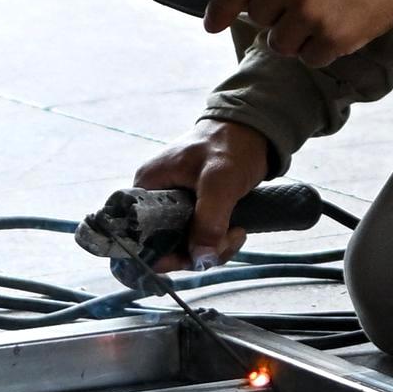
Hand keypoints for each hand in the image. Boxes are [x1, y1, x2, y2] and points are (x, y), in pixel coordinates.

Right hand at [133, 121, 277, 268]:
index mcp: (148, 186)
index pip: (138, 234)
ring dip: (214, 248)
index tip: (188, 258)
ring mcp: (176, 205)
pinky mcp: (195, 210)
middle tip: (226, 241)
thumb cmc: (231, 145)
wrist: (254, 130)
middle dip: (197, 252)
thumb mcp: (219, 182)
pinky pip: (200, 238)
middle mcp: (156, 198)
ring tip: (237, 231)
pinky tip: (237, 229)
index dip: (160, 254)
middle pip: (165, 245)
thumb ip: (208, 221)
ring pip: (186, 245)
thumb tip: (201, 260)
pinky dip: (219, 241)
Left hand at [205, 0, 392, 73]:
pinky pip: (310, 58)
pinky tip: (340, 26)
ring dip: (297, 37)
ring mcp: (310, 14)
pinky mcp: (333, 38)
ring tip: (323, 15)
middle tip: (307, 0)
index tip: (213, 25)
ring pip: (281, 45)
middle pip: (261, 20)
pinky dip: (321, 49)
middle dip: (278, 15)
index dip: (220, 10)